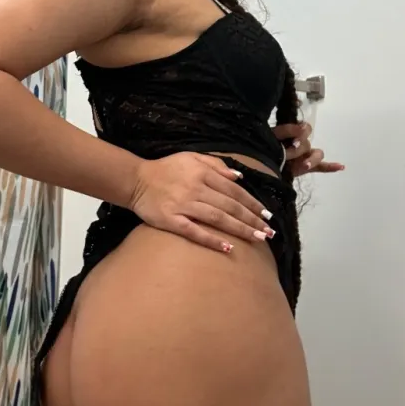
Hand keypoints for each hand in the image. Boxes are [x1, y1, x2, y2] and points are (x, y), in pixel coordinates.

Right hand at [127, 152, 274, 252]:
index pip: (234, 190)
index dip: (252, 203)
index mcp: (203, 173)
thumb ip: (215, 164)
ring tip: (257, 239)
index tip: (267, 215)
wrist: (136, 180)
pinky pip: (194, 232)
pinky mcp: (171, 220)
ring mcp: (184, 205)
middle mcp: (196, 188)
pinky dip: (212, 240)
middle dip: (252, 219)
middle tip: (269, 232)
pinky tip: (227, 248)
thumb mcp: (191, 157)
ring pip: (218, 219)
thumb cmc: (166, 169)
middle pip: (230, 206)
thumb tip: (239, 176)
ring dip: (240, 229)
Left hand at [273, 122, 344, 177]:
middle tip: (289, 154)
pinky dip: (331, 167)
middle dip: (299, 149)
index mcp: (295, 134)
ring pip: (317, 154)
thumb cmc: (267, 146)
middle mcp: (303, 143)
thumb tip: (301, 128)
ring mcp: (306, 156)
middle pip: (308, 144)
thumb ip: (286, 130)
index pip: (305, 128)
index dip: (300, 133)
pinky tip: (340, 167)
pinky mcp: (307, 167)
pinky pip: (322, 166)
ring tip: (305, 165)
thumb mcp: (272, 135)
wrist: (261, 162)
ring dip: (312, 160)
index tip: (293, 140)